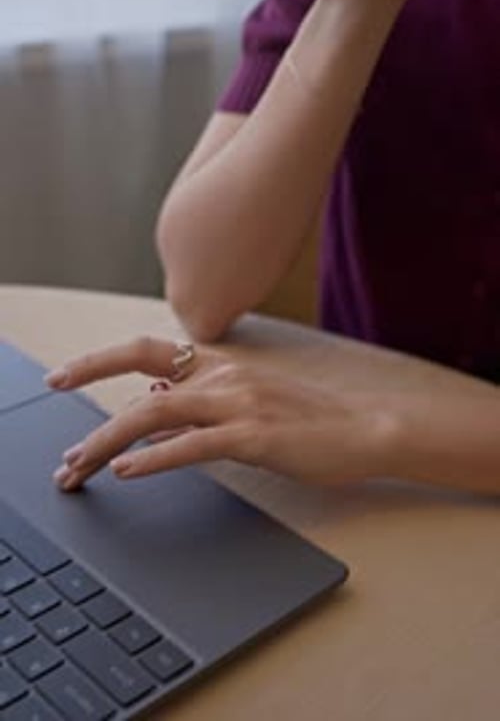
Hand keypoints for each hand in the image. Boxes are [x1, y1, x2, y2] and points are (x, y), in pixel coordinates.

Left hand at [46, 337, 388, 490]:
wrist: (364, 429)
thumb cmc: (309, 419)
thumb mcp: (248, 401)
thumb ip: (200, 402)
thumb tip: (153, 406)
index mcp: (221, 364)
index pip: (147, 351)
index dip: (99, 360)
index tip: (63, 376)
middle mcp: (224, 375)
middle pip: (140, 384)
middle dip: (92, 413)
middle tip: (64, 452)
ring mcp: (239, 403)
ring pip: (156, 415)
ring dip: (111, 443)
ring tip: (82, 467)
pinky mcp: (254, 435)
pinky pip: (193, 445)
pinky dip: (155, 457)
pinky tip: (128, 470)